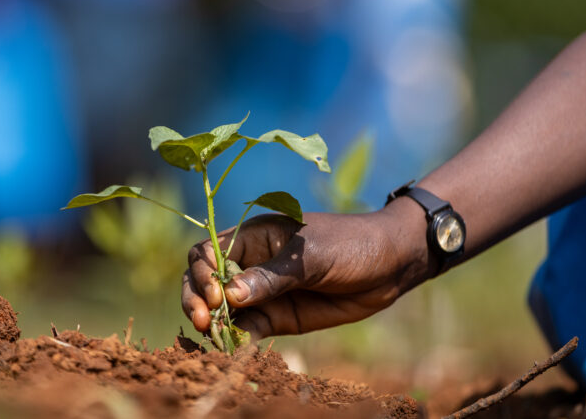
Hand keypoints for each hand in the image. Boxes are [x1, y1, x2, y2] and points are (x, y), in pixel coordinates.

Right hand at [181, 202, 428, 339]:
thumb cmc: (349, 245)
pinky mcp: (276, 317)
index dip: (202, 272)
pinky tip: (236, 349)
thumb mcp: (311, 258)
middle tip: (203, 321)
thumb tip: (229, 296)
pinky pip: (247, 329)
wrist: (389, 266)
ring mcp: (261, 292)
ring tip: (213, 337)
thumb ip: (271, 277)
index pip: (207, 251)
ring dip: (212, 323)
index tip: (216, 294)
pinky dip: (237, 339)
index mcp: (252, 237)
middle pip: (204, 281)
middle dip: (196, 299)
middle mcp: (249, 263)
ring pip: (221, 309)